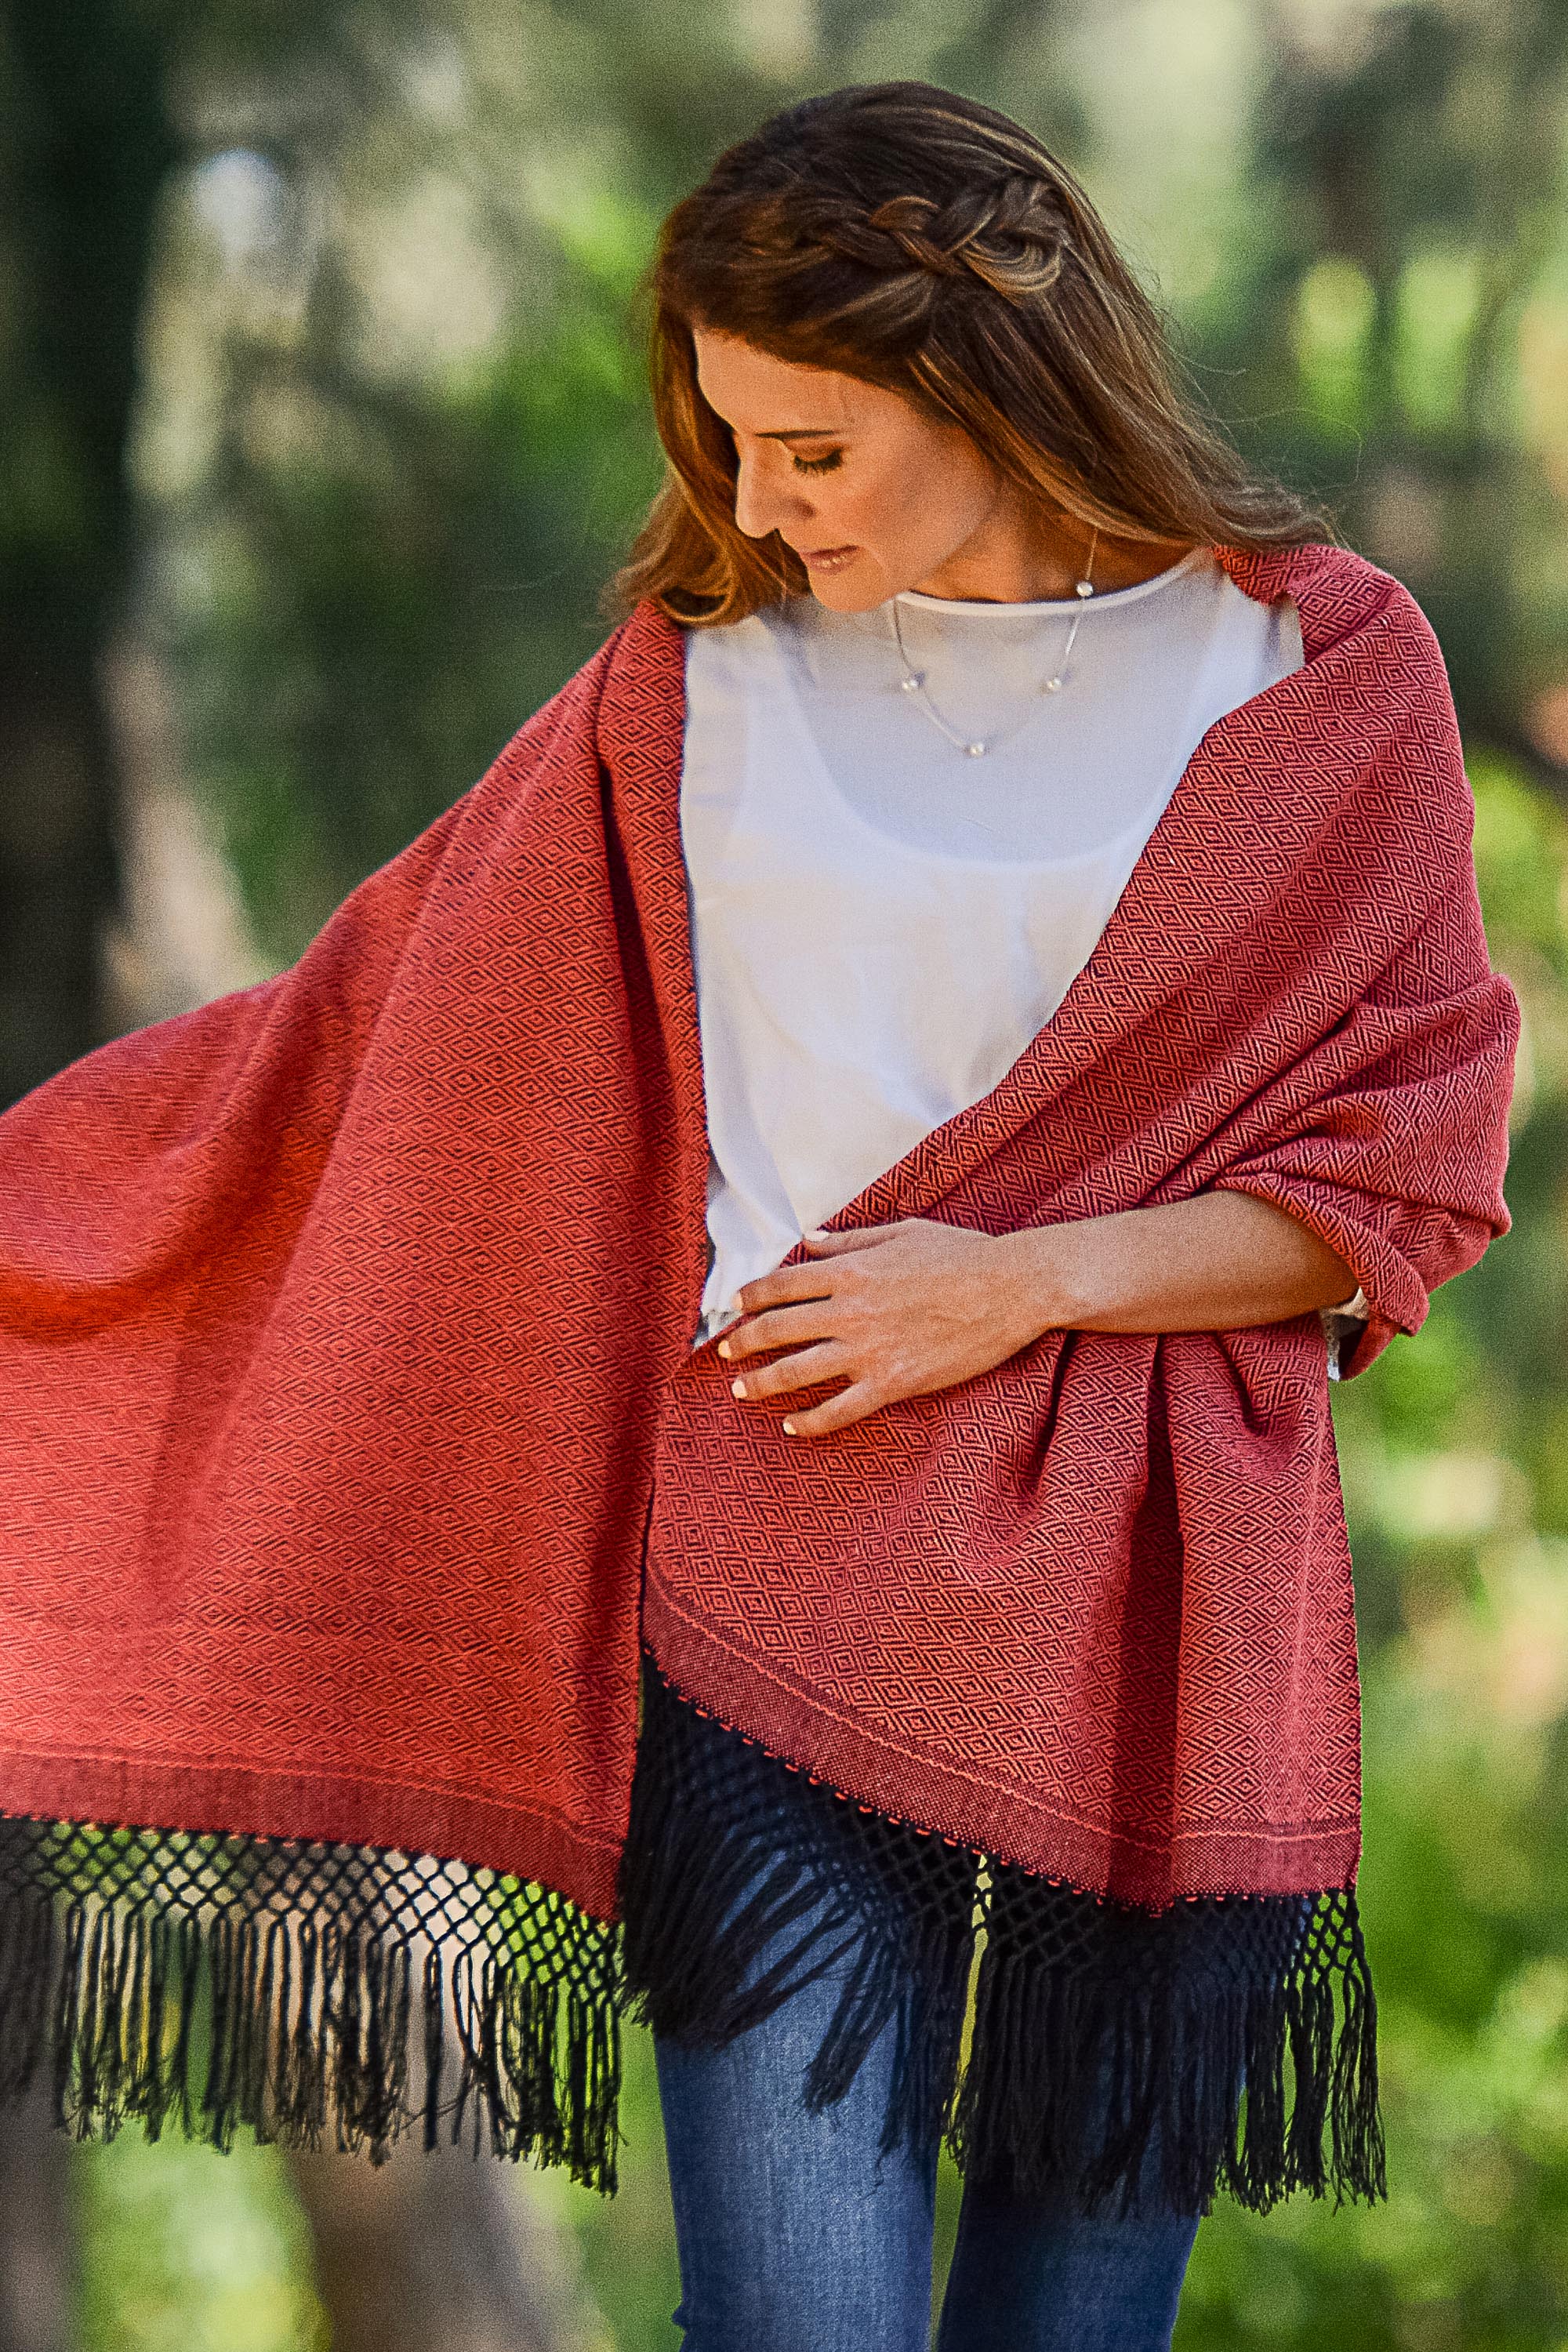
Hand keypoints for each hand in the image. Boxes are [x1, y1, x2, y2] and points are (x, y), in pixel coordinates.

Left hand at [716, 1218, 1049, 1438]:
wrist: (1012, 1289)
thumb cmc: (963, 1255)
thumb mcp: (903, 1232)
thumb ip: (851, 1237)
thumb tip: (810, 1237)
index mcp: (851, 1270)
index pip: (780, 1285)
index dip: (749, 1297)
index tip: (733, 1308)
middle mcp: (850, 1309)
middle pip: (776, 1329)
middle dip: (742, 1342)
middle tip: (723, 1353)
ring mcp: (869, 1349)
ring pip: (796, 1371)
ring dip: (761, 1383)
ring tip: (742, 1390)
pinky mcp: (893, 1383)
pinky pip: (838, 1409)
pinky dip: (809, 1421)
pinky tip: (792, 1426)